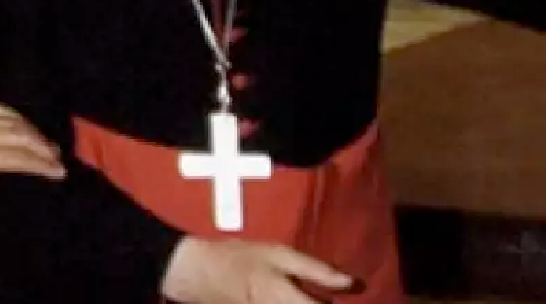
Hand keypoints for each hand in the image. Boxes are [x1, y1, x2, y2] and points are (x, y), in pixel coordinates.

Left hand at [0, 102, 64, 240]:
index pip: (17, 158)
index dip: (40, 164)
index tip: (58, 171)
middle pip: (23, 138)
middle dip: (44, 148)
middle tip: (60, 160)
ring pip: (16, 122)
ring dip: (35, 133)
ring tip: (48, 144)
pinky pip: (2, 109)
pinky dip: (18, 117)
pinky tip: (25, 123)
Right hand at [162, 238, 355, 303]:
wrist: (197, 274)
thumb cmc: (240, 258)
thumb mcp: (278, 254)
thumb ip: (316, 270)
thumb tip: (351, 282)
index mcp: (291, 301)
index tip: (355, 295)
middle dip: (323, 303)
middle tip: (327, 296)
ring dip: (307, 303)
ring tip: (305, 294)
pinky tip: (291, 298)